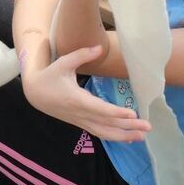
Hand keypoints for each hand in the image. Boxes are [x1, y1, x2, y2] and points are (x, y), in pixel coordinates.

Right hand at [22, 45, 151, 141]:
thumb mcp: (63, 63)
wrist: (35, 94)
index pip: (99, 109)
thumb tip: (99, 47)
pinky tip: (128, 138)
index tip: (132, 114)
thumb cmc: (50, 76)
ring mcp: (81, 121)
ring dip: (124, 136)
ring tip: (142, 136)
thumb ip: (82, 55)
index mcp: (76, 99)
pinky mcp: (81, 123)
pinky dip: (114, 136)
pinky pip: (99, 132)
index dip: (116, 113)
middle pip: (106, 124)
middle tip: (148, 127)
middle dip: (128, 127)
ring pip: (104, 133)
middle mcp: (80, 114)